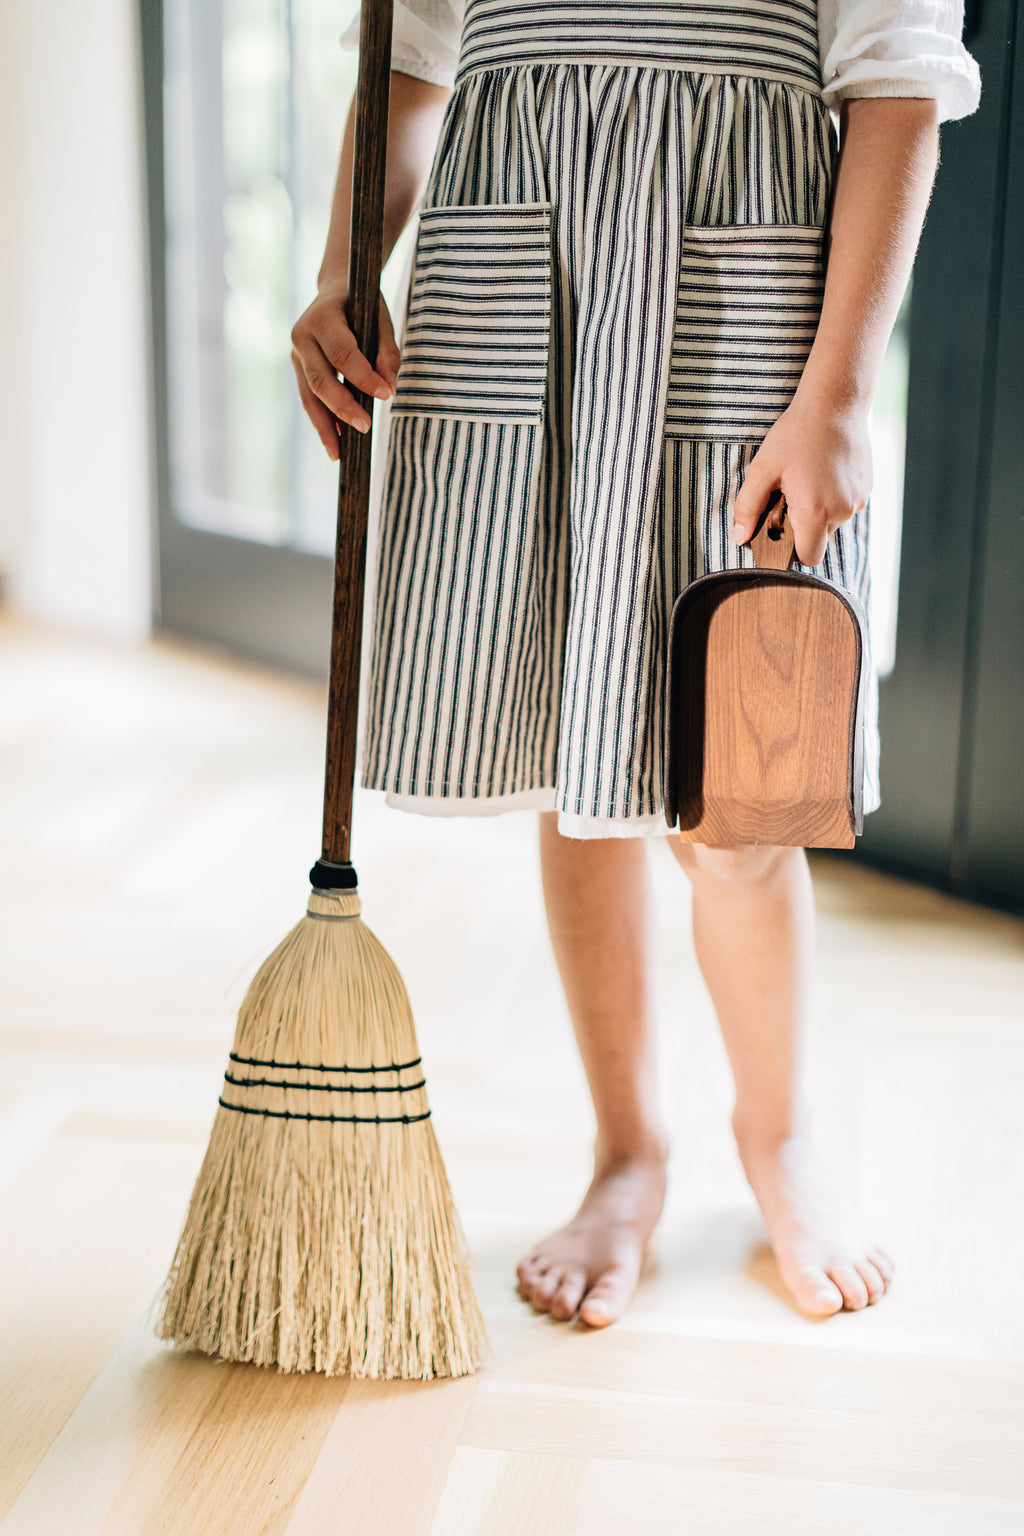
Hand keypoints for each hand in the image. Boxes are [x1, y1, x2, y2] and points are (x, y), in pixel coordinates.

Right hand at [290, 284, 401, 459]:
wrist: (334, 288)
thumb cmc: (363, 304)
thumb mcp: (380, 320)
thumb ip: (387, 353)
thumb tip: (389, 390)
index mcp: (322, 317)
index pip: (342, 354)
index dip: (363, 377)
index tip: (386, 395)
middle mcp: (301, 336)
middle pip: (319, 380)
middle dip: (341, 407)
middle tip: (365, 427)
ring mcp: (296, 354)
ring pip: (308, 396)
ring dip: (325, 426)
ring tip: (339, 453)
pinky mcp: (299, 369)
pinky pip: (308, 399)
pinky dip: (322, 422)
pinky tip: (335, 443)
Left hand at [731, 394, 872, 566]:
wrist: (835, 403)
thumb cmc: (795, 435)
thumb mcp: (762, 469)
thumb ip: (748, 507)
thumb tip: (740, 538)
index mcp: (815, 512)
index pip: (807, 557)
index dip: (792, 550)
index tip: (781, 529)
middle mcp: (842, 511)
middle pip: (819, 539)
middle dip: (802, 525)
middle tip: (790, 493)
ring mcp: (858, 499)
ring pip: (832, 521)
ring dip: (817, 508)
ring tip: (807, 477)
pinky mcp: (867, 487)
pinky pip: (845, 504)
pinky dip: (832, 495)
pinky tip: (823, 470)